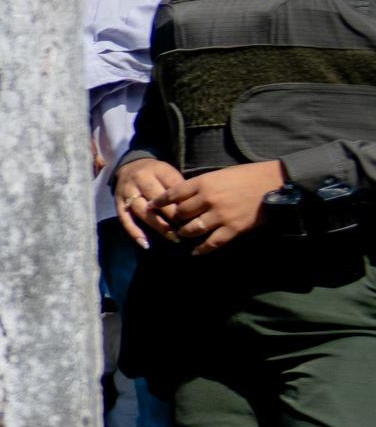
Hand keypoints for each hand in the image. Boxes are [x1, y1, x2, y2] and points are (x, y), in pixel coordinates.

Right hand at [113, 153, 189, 245]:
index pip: (172, 189)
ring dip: (157, 226)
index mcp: (156, 171)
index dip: (183, 204)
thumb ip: (179, 188)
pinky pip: (125, 220)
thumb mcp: (169, 173)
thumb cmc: (155, 173)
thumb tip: (192, 209)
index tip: (195, 217)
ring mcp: (126, 192)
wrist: (129, 166)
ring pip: (142, 211)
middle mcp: (140, 180)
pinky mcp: (118, 204)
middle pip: (156, 200)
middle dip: (172, 216)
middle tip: (187, 230)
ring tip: (172, 237)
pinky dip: (135, 233)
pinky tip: (146, 244)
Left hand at [156, 159, 287, 253]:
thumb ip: (202, 185)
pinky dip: (201, 249)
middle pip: (180, 214)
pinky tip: (195, 252)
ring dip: (184, 234)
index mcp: (204, 182)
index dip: (160, 201)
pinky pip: (212, 242)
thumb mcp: (220, 174)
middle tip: (169, 223)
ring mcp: (220, 215)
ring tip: (180, 236)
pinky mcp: (233, 228)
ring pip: (192, 229)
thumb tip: (185, 195)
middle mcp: (208, 199)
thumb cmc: (248, 175)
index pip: (173, 193)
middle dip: (173, 219)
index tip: (151, 205)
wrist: (276, 183)